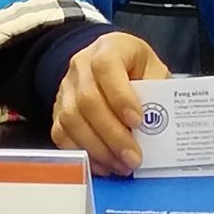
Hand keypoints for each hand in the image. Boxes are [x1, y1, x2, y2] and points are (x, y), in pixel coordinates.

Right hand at [51, 31, 169, 176]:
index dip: (120, 96)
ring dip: (98, 148)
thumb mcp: (154, 68)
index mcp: (109, 47)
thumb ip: (157, 89)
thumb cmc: (137, 67)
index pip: (106, 67)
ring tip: (121, 166)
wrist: (109, 64)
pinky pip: (62, 135)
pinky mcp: (56, 110)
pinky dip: (83, 153)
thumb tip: (155, 122)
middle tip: (133, 158)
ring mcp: (65, 88)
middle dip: (112, 134)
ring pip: (72, 120)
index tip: (138, 121)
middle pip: (88, 100)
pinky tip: (104, 165)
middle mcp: (81, 65)